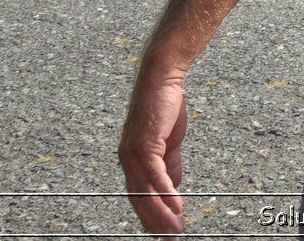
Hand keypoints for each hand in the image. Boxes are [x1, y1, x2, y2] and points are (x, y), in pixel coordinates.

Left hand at [120, 75, 189, 236]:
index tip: (163, 232)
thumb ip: (170, 164)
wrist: (161, 79)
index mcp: (132, 160)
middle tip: (170, 238)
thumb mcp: (169, 140)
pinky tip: (176, 205)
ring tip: (174, 228)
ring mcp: (134, 153)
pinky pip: (154, 174)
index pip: (138, 195)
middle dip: (154, 222)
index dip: (150, 216)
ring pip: (145, 192)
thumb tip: (174, 186)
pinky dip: (164, 192)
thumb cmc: (164, 106)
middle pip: (138, 199)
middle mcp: (127, 160)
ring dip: (161, 213)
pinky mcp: (145, 145)